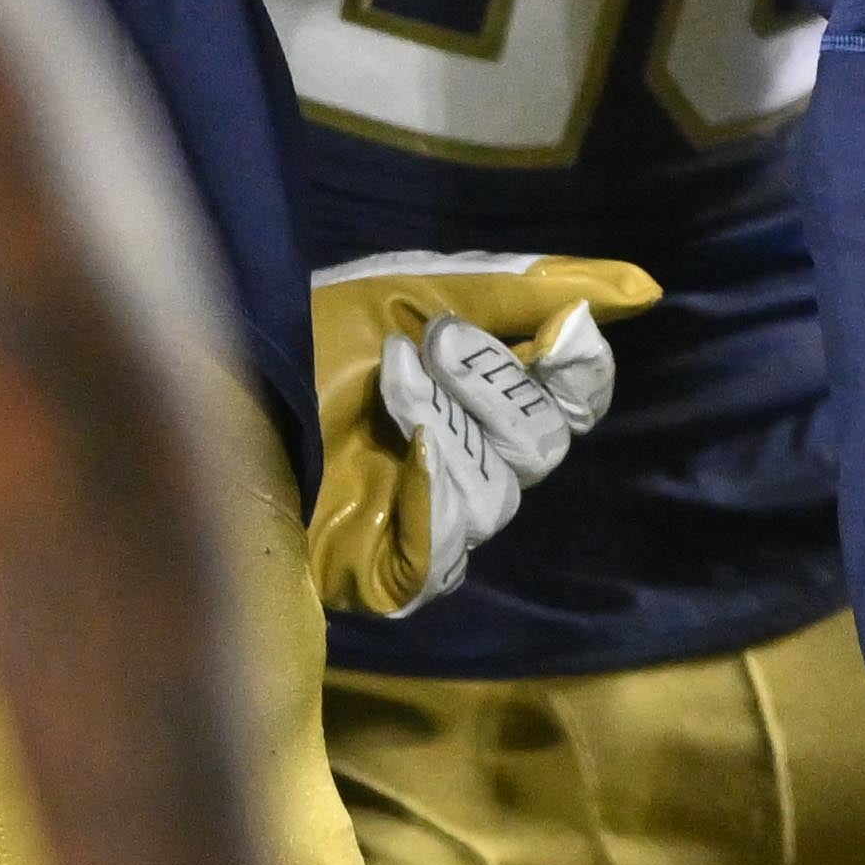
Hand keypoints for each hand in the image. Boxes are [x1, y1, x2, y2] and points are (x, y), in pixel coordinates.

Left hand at [304, 251, 660, 618]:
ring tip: (387, 386)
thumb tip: (645, 292)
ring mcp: (425, 524)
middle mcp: (467, 464)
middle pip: (548, 447)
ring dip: (447, 426)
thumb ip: (530, 290)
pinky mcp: (381, 574)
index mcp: (482, 397)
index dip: (580, 369)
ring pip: (500, 496)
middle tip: (433, 343)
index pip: (576, 400)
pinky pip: (445, 553)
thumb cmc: (311, 333)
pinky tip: (399, 454)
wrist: (219, 381)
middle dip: (496, 387)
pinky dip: (431, 495)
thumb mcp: (424, 290)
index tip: (558, 330)